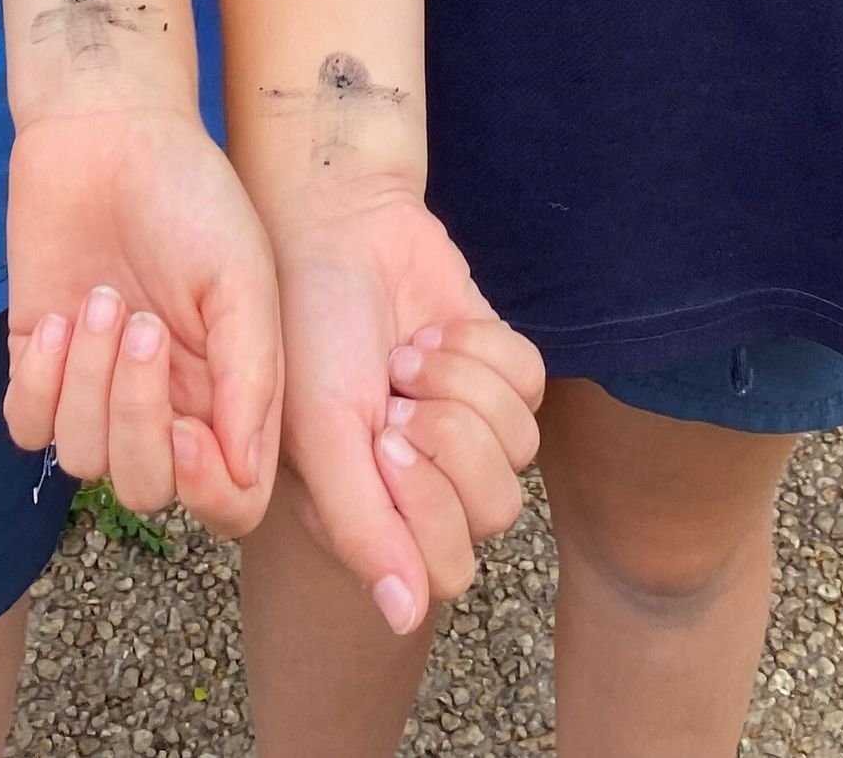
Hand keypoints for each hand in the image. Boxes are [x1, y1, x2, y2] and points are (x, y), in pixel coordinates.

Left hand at [4, 104, 280, 536]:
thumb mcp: (243, 274)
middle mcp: (163, 402)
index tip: (189, 430)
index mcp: (226, 391)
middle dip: (136, 421)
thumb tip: (242, 471)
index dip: (207, 489)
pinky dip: (40, 386)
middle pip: (146, 487)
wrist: (110, 129)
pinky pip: (28, 428)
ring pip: (83, 459)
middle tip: (141, 326)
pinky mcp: (39, 363)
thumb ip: (250, 374)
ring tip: (103, 299)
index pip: (229, 497)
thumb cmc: (190, 195)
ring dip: (89, 381)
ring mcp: (95, 387)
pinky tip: (62, 320)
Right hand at [272, 185, 542, 634]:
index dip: (428, 505)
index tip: (383, 438)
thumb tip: (405, 616)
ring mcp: (469, 426)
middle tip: (396, 391)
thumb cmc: (310, 327)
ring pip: (519, 449)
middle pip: (493, 511)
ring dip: (461, 384)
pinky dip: (482, 348)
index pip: (446, 568)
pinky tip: (435, 330)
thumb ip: (361, 527)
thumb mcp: (322, 430)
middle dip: (449, 436)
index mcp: (374, 513)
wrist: (339, 225)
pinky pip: (532, 385)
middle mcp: (424, 483)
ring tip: (410, 353)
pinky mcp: (499, 370)